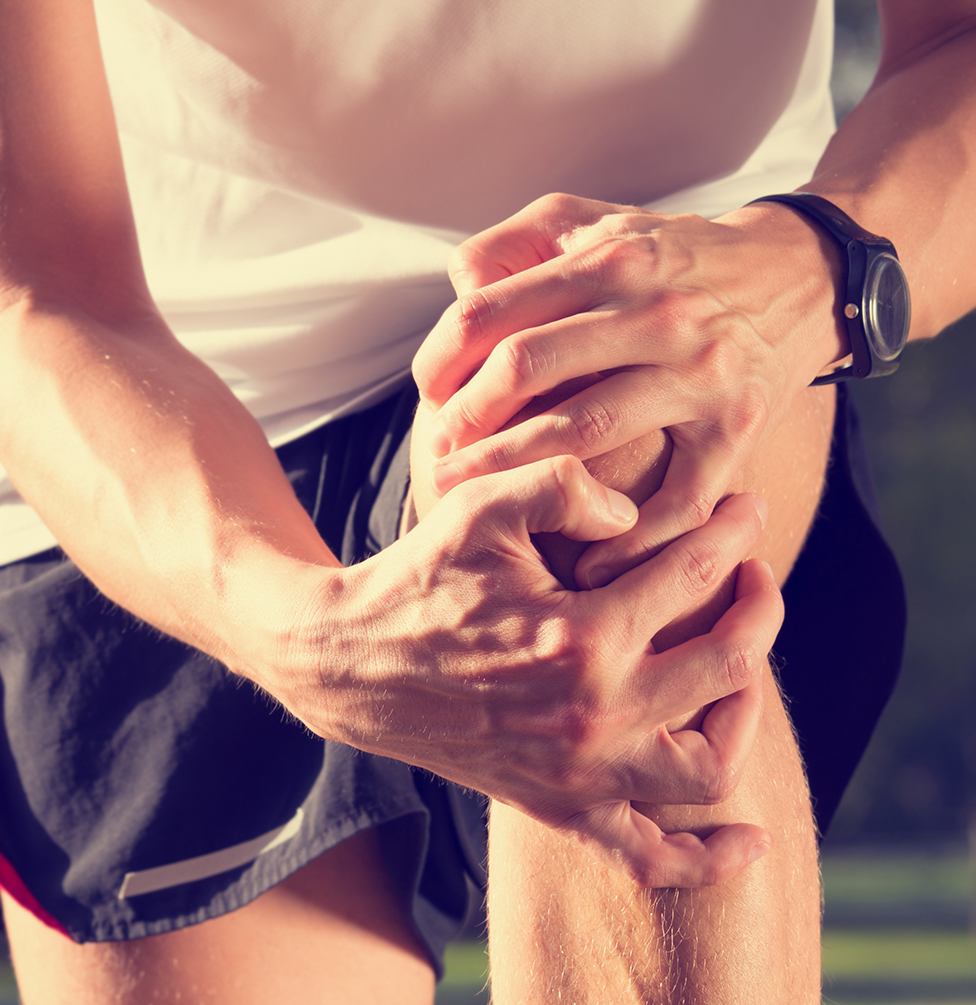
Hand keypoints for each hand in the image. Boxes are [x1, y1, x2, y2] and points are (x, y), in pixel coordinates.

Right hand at [274, 456, 782, 887]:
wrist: (349, 663)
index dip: (734, 532)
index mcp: (581, 637)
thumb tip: (639, 513)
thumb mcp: (480, 504)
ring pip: (710, 767)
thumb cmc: (418, 576)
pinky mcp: (557, 806)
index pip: (697, 576)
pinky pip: (648, 858)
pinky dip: (706, 860)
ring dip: (746, 715)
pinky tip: (749, 840)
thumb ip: (565, 483)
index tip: (745, 508)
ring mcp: (577, 773)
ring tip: (739, 672)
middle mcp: (591, 717)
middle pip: (730, 666)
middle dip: (759, 607)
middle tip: (753, 574)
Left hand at [411, 193, 843, 587]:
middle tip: (438, 458)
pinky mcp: (739, 428)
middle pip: (528, 368)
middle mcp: (656, 313)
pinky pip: (677, 498)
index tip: (428, 396)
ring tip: (475, 498)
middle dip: (467, 421)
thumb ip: (515, 244)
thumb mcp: (592, 221)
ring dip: (518, 472)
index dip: (441, 361)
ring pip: (586, 431)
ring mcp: (701, 374)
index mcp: (610, 260)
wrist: (800, 274)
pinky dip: (627, 537)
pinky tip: (581, 559)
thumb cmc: (668, 257)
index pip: (491, 313)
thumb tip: (459, 289)